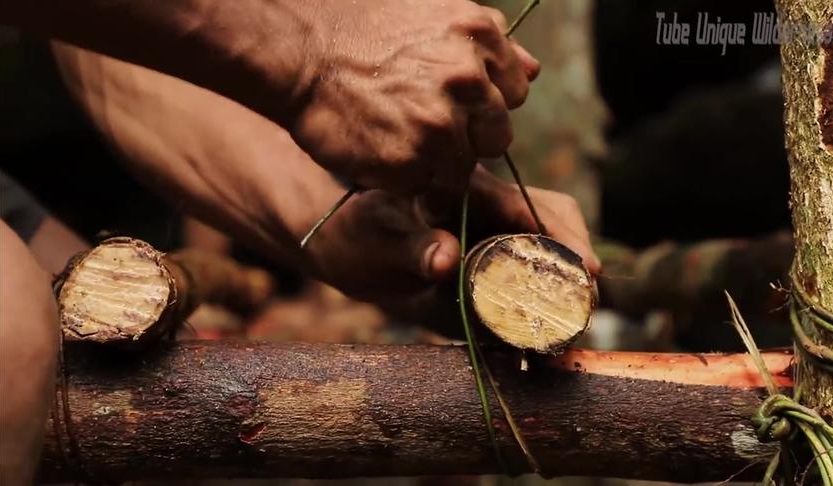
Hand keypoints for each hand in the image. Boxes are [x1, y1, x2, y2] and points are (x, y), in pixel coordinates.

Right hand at [286, 0, 539, 194]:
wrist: (298, 50)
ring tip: (396, 141)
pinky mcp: (414, 164)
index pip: (514, 92)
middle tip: (423, 128)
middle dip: (467, 137)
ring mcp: (443, 125)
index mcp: (480, 36)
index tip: (452, 105)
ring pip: (464, 167)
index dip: (482, 104)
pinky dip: (408, 180)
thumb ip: (488, 46)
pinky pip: (428, 187)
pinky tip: (382, 154)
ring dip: (437, 163)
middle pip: (495, 136)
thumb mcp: (433, 15)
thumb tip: (533, 69)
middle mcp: (470, 81)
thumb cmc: (359, 28)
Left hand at [304, 168, 598, 311]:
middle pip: (551, 222)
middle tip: (586, 303)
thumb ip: (410, 246)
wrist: (341, 247)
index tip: (587, 269)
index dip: (563, 236)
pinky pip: (525, 279)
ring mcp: (491, 236)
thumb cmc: (355, 231)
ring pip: (545, 249)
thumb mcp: (377, 236)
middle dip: (576, 260)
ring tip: (571, 325)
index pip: (528, 204)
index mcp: (467, 187)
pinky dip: (538, 306)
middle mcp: (488, 209)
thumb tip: (446, 260)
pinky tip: (540, 339)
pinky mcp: (487, 266)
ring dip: (563, 284)